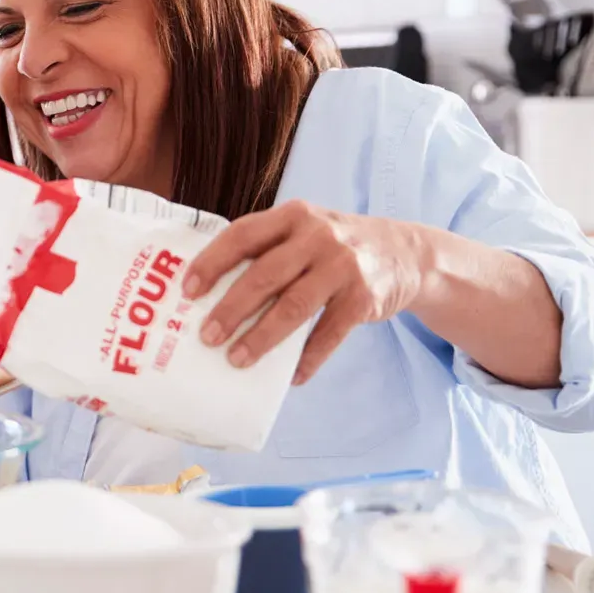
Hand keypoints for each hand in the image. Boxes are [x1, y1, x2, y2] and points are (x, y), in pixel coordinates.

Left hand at [183, 201, 426, 384]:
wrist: (405, 253)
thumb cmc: (332, 247)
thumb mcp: (303, 231)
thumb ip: (267, 249)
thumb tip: (209, 294)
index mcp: (292, 216)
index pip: (243, 235)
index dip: (212, 262)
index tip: (188, 290)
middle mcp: (318, 237)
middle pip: (265, 275)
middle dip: (231, 309)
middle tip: (207, 336)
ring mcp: (344, 267)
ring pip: (294, 307)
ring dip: (261, 337)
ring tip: (236, 359)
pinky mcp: (364, 298)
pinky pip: (329, 334)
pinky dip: (308, 358)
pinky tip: (290, 376)